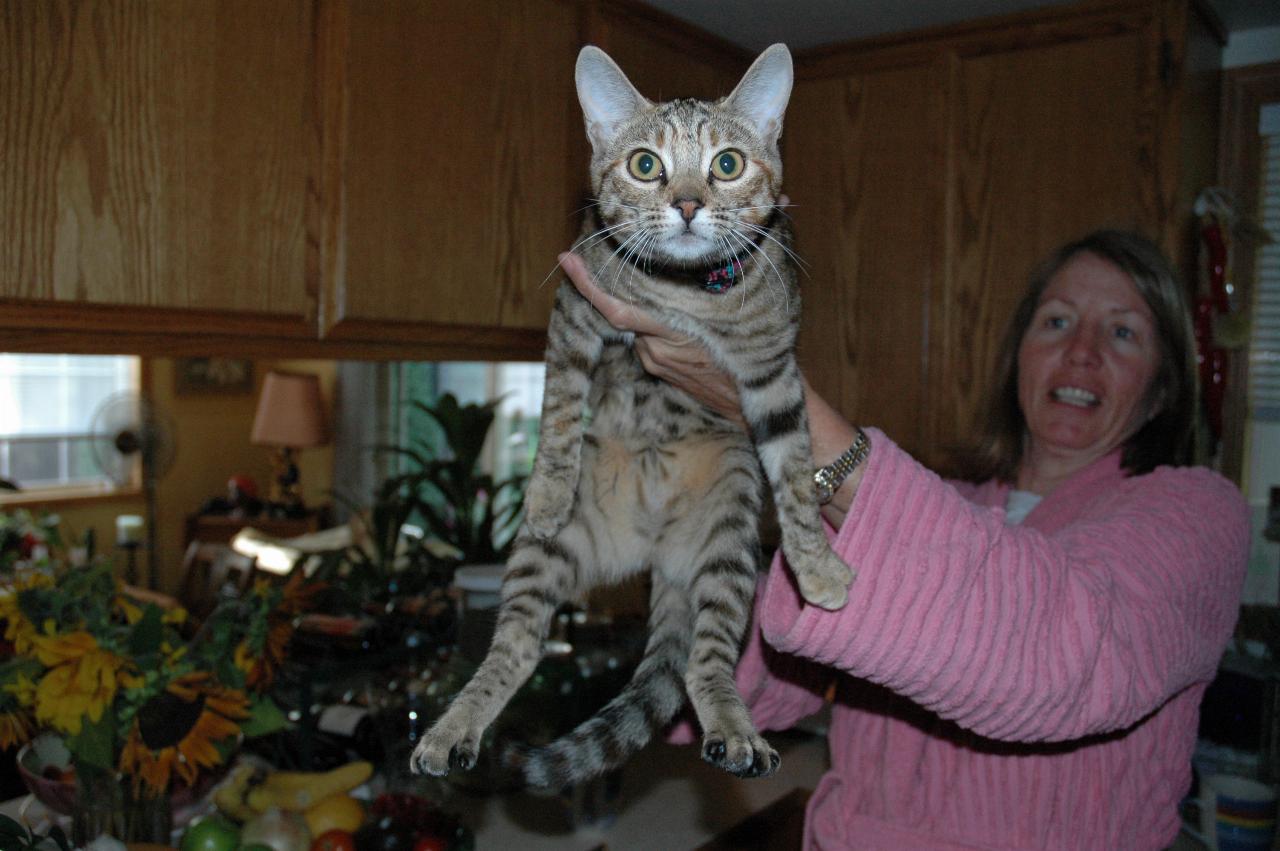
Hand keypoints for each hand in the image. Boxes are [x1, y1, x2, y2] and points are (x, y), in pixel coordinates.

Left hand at [558, 251, 744, 425]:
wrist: (742, 404)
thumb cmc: (737, 360)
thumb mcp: (719, 323)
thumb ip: (689, 305)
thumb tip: (671, 282)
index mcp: (667, 335)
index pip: (616, 310)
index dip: (588, 286)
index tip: (567, 260)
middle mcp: (653, 350)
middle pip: (623, 312)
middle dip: (615, 292)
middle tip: (606, 267)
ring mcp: (654, 362)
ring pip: (637, 326)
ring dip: (645, 312)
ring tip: (673, 305)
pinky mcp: (657, 371)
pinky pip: (647, 340)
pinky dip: (653, 329)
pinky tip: (677, 327)